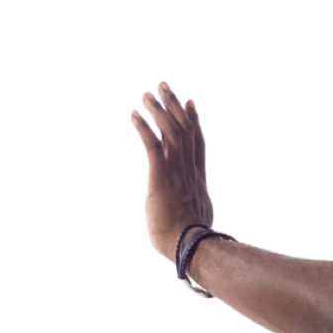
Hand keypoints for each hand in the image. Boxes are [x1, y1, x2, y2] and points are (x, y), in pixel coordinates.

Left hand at [131, 82, 214, 258]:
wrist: (189, 245)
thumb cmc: (190, 241)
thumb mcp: (197, 219)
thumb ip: (195, 210)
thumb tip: (197, 217)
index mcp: (198, 179)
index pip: (197, 143)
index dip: (193, 121)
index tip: (189, 103)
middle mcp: (188, 170)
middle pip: (185, 129)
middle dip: (174, 105)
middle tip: (164, 86)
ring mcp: (176, 172)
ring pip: (171, 132)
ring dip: (158, 110)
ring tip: (147, 93)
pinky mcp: (160, 177)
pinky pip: (153, 145)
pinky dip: (144, 128)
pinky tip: (134, 114)